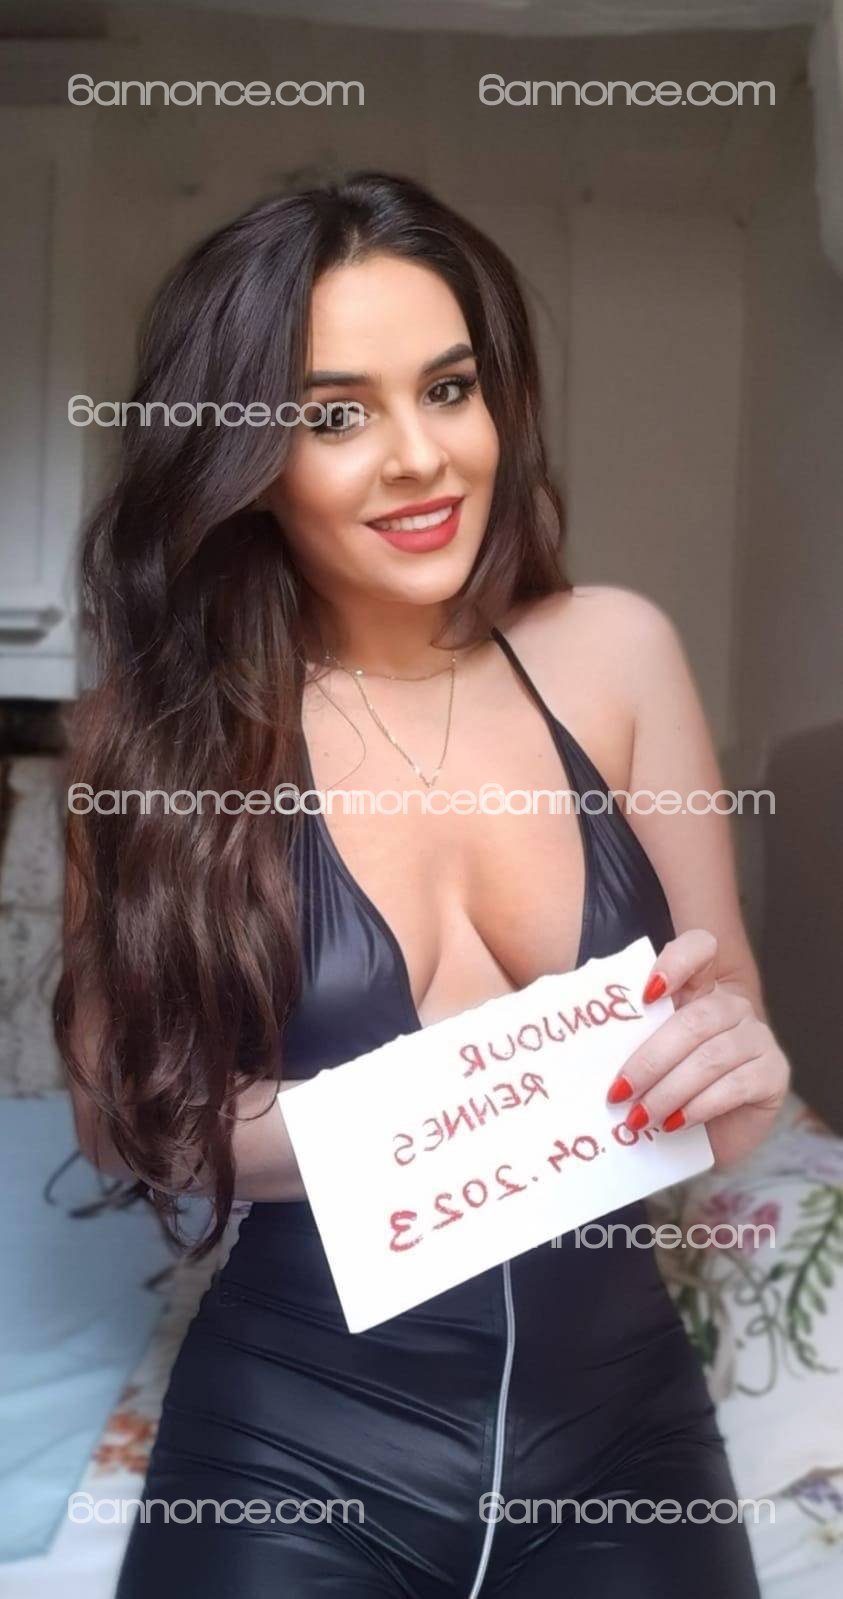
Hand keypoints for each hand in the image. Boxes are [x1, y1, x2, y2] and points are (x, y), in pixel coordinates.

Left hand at [606, 929, 790, 1166]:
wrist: (704, 1139)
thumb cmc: (667, 1092)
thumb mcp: (644, 1057)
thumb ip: (629, 1036)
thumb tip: (586, 1036)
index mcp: (700, 988)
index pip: (701, 948)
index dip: (677, 961)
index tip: (646, 993)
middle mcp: (733, 1006)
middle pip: (694, 1019)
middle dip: (650, 1059)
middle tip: (619, 1092)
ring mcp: (758, 1038)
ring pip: (711, 1056)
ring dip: (668, 1091)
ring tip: (639, 1118)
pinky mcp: (775, 1073)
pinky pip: (734, 1085)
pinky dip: (698, 1106)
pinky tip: (674, 1123)